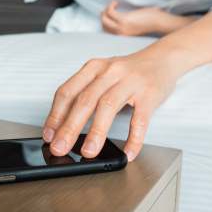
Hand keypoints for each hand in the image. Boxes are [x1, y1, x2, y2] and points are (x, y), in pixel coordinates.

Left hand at [42, 51, 179, 160]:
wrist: (163, 59)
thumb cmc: (130, 71)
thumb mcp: (104, 75)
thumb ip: (87, 93)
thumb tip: (65, 126)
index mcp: (93, 67)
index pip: (67, 91)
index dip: (55, 115)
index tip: (49, 135)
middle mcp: (110, 72)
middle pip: (85, 100)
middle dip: (69, 128)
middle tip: (60, 148)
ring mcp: (131, 81)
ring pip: (108, 106)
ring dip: (96, 132)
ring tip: (89, 152)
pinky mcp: (149, 93)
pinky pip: (140, 119)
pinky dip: (134, 138)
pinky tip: (129, 152)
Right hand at [101, 1, 165, 35]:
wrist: (158, 23)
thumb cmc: (149, 21)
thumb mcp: (134, 24)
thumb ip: (125, 23)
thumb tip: (115, 14)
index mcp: (123, 36)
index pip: (106, 30)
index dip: (105, 20)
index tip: (106, 12)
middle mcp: (120, 34)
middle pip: (103, 24)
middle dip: (104, 14)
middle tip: (110, 7)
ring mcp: (121, 28)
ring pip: (104, 18)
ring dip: (107, 9)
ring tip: (114, 4)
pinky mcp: (124, 20)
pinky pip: (110, 12)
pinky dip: (110, 6)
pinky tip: (116, 3)